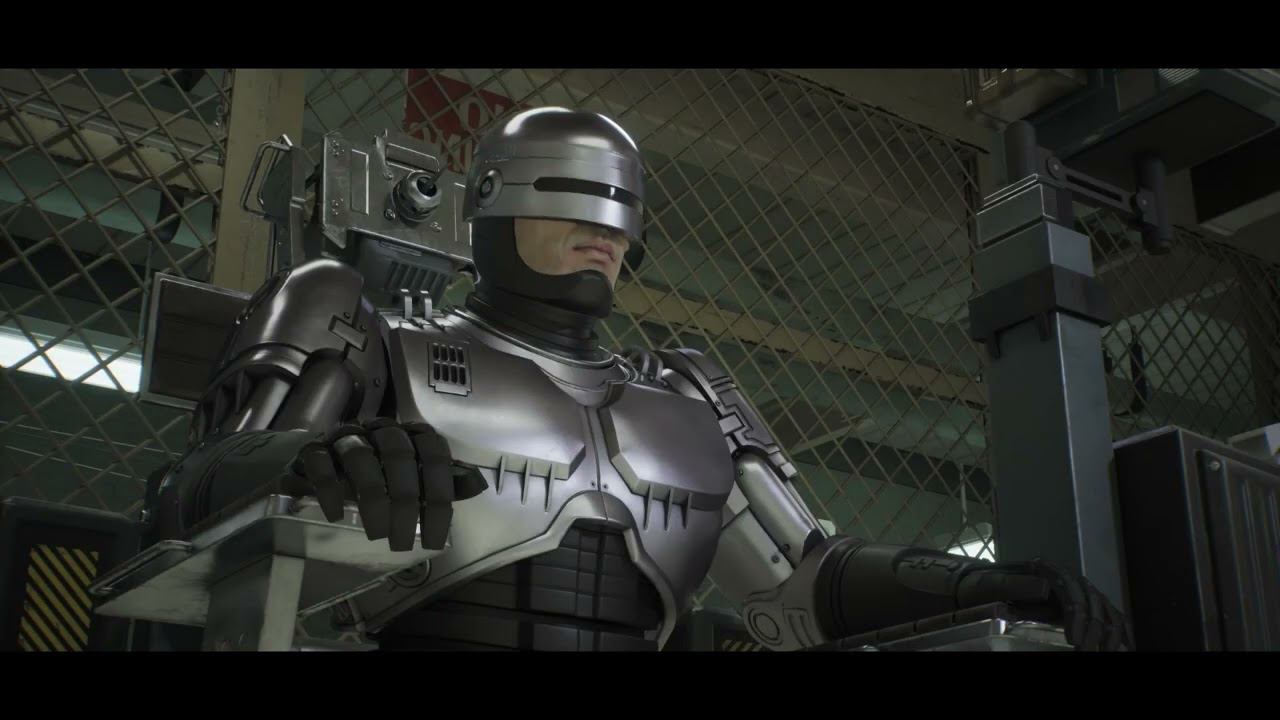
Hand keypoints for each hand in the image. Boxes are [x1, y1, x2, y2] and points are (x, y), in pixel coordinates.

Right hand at [285, 419, 487, 550]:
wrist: (320, 465)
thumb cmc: (375, 473)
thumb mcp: (412, 478)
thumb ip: (443, 481)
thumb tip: (478, 485)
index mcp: (409, 434)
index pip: (432, 452)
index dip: (439, 493)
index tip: (437, 536)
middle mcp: (378, 429)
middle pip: (398, 455)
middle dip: (405, 501)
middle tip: (404, 542)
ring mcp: (344, 437)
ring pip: (361, 458)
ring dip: (373, 499)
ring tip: (377, 535)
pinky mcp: (312, 450)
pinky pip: (321, 464)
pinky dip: (329, 489)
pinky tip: (335, 516)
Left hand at [955, 559, 1132, 650]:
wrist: (980, 587)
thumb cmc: (984, 588)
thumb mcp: (992, 584)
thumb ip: (1015, 585)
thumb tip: (1044, 588)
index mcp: (1051, 573)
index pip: (1073, 592)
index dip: (1078, 616)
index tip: (1075, 640)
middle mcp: (1070, 581)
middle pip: (1093, 602)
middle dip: (1095, 630)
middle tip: (1087, 652)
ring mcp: (1081, 593)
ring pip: (1107, 610)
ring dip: (1110, 633)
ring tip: (1107, 652)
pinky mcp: (1087, 607)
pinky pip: (1112, 616)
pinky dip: (1121, 631)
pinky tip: (1126, 646)